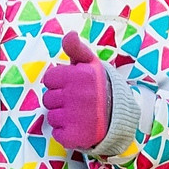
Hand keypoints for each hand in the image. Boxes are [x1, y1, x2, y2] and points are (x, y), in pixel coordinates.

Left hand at [41, 30, 113, 152]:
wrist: (121, 117)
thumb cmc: (101, 87)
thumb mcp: (91, 64)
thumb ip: (76, 49)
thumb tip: (70, 34)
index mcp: (79, 75)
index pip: (49, 78)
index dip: (59, 83)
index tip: (72, 86)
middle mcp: (77, 95)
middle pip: (47, 98)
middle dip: (59, 100)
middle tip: (77, 102)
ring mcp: (75, 116)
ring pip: (51, 116)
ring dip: (62, 117)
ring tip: (79, 115)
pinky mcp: (75, 135)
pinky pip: (57, 134)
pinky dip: (66, 133)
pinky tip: (79, 127)